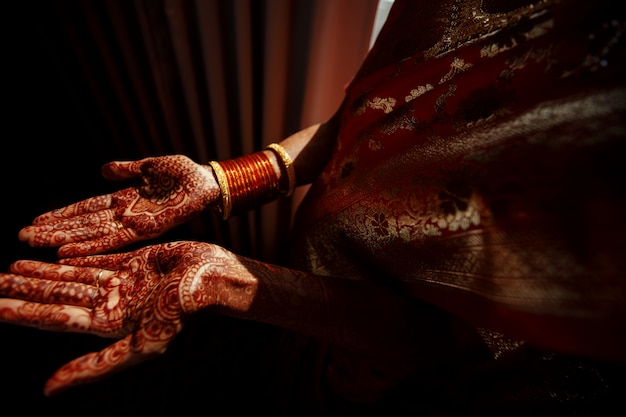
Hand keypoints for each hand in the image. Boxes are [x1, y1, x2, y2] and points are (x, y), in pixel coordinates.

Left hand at [0, 241, 232, 395]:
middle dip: (25, 289)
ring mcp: (122, 283)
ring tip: (11, 267)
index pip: (56, 318)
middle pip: (59, 295)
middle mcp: (111, 305)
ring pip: (74, 277)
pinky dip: (73, 258)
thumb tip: (48, 389)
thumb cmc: (179, 312)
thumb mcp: (138, 347)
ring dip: (44, 273)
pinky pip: (97, 260)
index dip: (23, 312)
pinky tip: (52, 255)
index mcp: (108, 326)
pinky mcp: (134, 263)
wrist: (210, 279)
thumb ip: (94, 367)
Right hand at [18, 155, 219, 256]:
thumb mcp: (151, 166)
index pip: (88, 209)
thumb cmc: (185, 174)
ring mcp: (135, 223)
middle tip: (23, 237)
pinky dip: (91, 247)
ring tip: (36, 245)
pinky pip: (115, 240)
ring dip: (65, 240)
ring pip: (93, 234)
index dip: (63, 215)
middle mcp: (126, 215)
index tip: (37, 220)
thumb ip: (126, 170)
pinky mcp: (147, 229)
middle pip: (84, 224)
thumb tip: (102, 169)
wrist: (209, 181)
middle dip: (55, 230)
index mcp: (126, 199)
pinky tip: (69, 252)